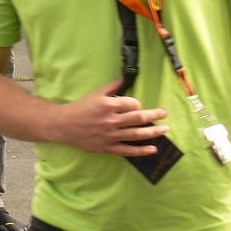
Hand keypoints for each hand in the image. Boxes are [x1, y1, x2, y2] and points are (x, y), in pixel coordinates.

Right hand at [54, 79, 168, 155]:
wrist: (65, 125)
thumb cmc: (81, 107)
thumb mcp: (96, 93)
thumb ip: (113, 87)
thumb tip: (126, 80)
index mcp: (108, 105)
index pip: (132, 104)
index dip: (138, 104)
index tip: (139, 106)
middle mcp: (111, 120)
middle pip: (138, 118)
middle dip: (154, 115)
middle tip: (165, 114)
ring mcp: (110, 135)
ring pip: (136, 134)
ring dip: (153, 132)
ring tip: (165, 129)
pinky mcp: (107, 148)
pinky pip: (128, 150)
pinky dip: (141, 150)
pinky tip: (153, 148)